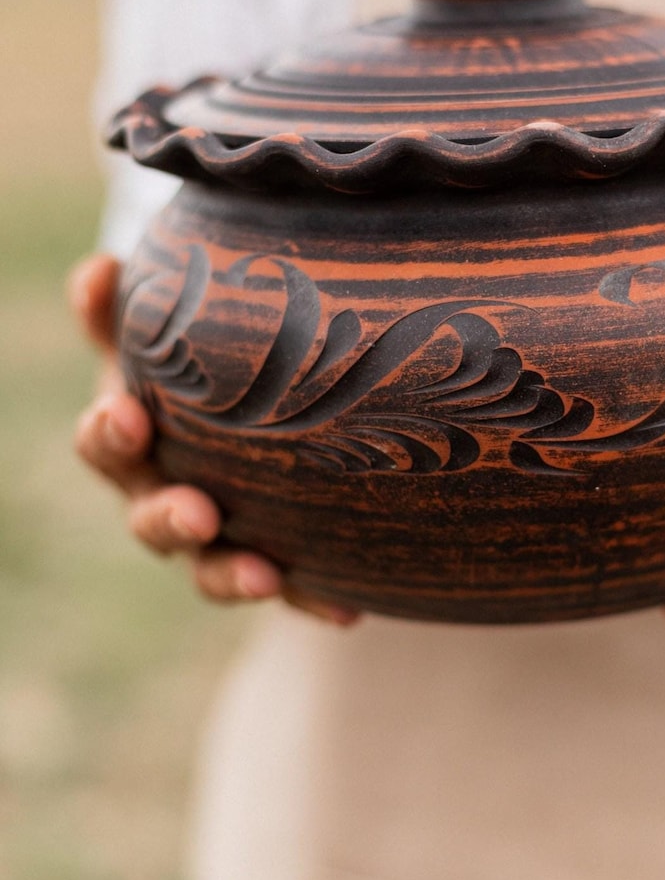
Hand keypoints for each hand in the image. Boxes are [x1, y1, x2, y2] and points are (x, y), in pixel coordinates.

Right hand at [70, 254, 359, 625]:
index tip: (127, 415)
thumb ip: (125, 303)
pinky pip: (291, 588)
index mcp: (131, 443)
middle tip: (198, 511)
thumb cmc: (192, 358)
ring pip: (211, 569)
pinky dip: (313, 601)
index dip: (109, 432)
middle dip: (171, 518)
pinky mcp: (270, 561)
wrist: (245, 404)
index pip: (104, 442)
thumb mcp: (158, 326)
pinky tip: (348, 611)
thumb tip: (101, 267)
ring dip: (233, 575)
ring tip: (264, 576)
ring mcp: (215, 538)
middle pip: (152, 521)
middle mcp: (163, 498)